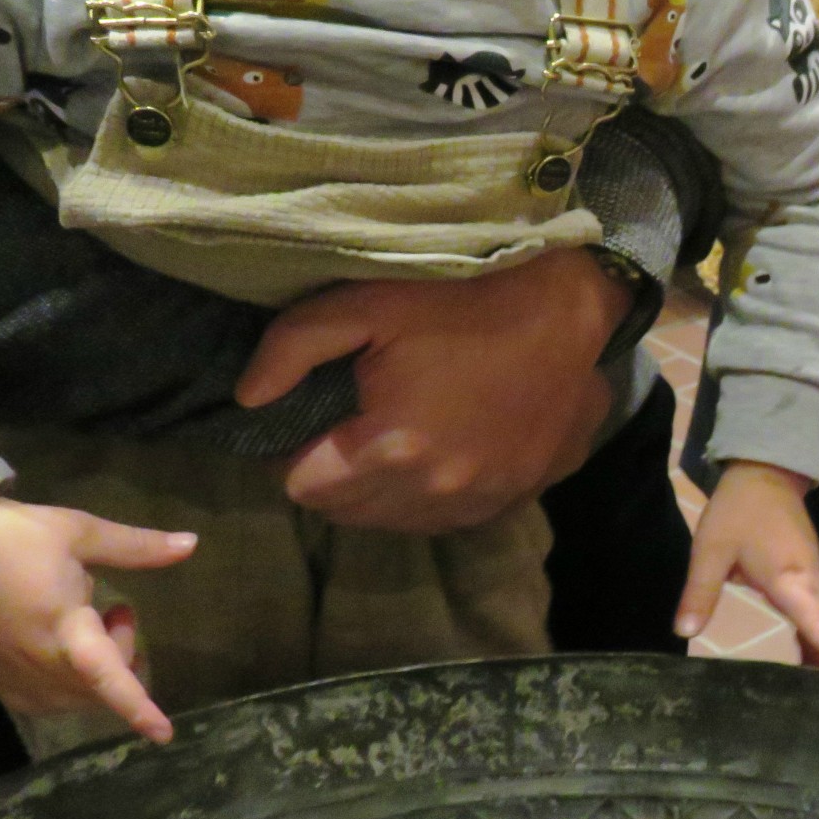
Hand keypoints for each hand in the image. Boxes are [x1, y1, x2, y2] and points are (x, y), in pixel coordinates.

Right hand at [0, 502, 194, 741]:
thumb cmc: (10, 537)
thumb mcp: (76, 532)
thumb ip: (136, 548)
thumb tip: (192, 544)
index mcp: (64, 628)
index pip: (107, 677)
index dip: (137, 708)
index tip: (163, 735)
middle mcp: (37, 661)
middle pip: (96, 685)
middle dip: (123, 655)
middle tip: (119, 613)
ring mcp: (9, 674)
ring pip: (68, 697)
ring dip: (95, 670)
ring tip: (90, 623)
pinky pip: (38, 699)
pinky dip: (64, 683)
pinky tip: (58, 650)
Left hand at [236, 249, 628, 532]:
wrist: (572, 305)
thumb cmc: (465, 296)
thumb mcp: (366, 301)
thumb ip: (292, 347)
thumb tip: (247, 399)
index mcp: (393, 448)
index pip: (304, 490)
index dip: (292, 456)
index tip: (307, 422)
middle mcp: (439, 491)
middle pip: (350, 514)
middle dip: (336, 477)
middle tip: (347, 426)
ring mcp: (486, 499)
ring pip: (401, 523)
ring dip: (385, 492)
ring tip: (395, 438)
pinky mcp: (519, 495)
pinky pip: (453, 518)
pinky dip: (435, 495)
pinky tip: (442, 450)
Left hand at [675, 460, 818, 671]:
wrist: (763, 475)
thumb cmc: (737, 512)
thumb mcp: (710, 551)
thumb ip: (699, 592)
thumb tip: (684, 632)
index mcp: (789, 579)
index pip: (815, 620)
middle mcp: (810, 582)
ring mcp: (815, 576)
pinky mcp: (811, 573)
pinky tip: (812, 655)